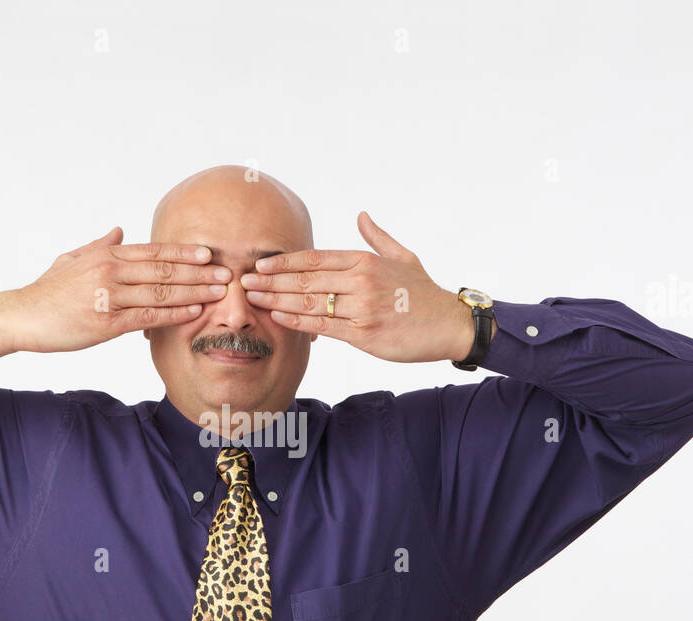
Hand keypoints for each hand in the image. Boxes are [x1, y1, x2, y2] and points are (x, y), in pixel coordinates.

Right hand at [0, 227, 231, 356]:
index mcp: (106, 255)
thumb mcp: (73, 259)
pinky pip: (147, 316)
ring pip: (161, 292)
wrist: (23, 316)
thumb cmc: (48, 291)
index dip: (184, 252)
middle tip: (227, 274)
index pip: (153, 251)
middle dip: (199, 272)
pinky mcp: (106, 322)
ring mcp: (109, 297)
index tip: (209, 254)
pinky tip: (194, 313)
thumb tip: (119, 229)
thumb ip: (100, 245)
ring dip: (194, 292)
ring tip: (219, 294)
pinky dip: (173, 314)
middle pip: (164, 270)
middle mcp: (110, 271)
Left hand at [237, 212, 488, 363]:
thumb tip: (362, 215)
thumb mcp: (404, 256)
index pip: (315, 258)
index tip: (260, 263)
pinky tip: (277, 318)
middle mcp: (361, 280)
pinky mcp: (364, 334)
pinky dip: (297, 321)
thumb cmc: (424, 293)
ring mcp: (362, 307)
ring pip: (309, 302)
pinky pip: (322, 325)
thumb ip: (377, 237)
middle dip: (270, 280)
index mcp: (365, 260)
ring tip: (252, 299)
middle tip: (243, 281)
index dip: (284, 261)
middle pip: (305, 279)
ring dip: (276, 300)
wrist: (449, 325)